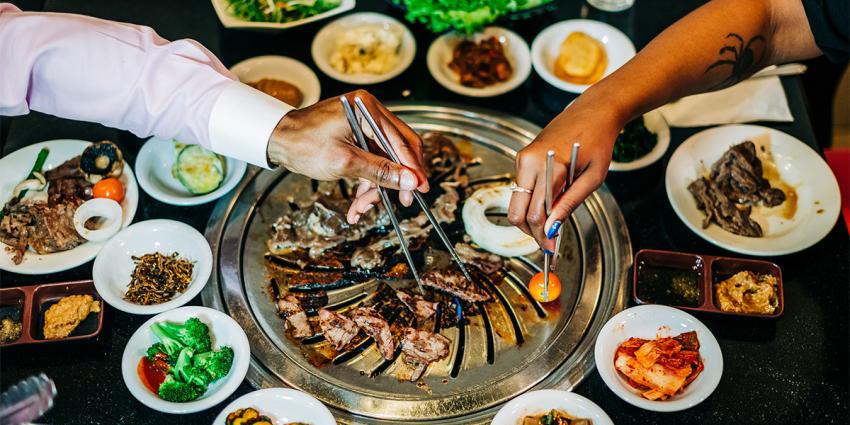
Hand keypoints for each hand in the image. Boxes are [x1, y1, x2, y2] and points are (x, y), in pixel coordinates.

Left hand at [267, 90, 428, 222]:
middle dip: (394, 181)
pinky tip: (357, 205)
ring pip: (383, 161)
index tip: (421, 189)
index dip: (414, 168)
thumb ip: (380, 171)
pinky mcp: (355, 138)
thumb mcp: (344, 161)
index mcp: (368, 109)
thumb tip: (411, 181)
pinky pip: (369, 163)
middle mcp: (369, 113)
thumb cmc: (303, 144)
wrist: (275, 141)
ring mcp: (362, 126)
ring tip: (362, 209)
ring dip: (375, 187)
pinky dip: (365, 183)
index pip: (402, 141)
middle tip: (401, 203)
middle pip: (396, 151)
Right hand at [508, 93, 625, 251]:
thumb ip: (570, 204)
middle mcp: (528, 162)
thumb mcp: (592, 178)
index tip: (551, 248)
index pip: (536, 213)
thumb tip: (552, 228)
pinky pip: (522, 189)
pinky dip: (533, 201)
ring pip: (516, 202)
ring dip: (532, 215)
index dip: (542, 235)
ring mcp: (522, 159)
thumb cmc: (597, 141)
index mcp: (548, 166)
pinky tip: (552, 199)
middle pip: (517, 211)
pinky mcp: (522, 159)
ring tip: (555, 217)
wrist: (593, 112)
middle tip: (548, 240)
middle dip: (530, 230)